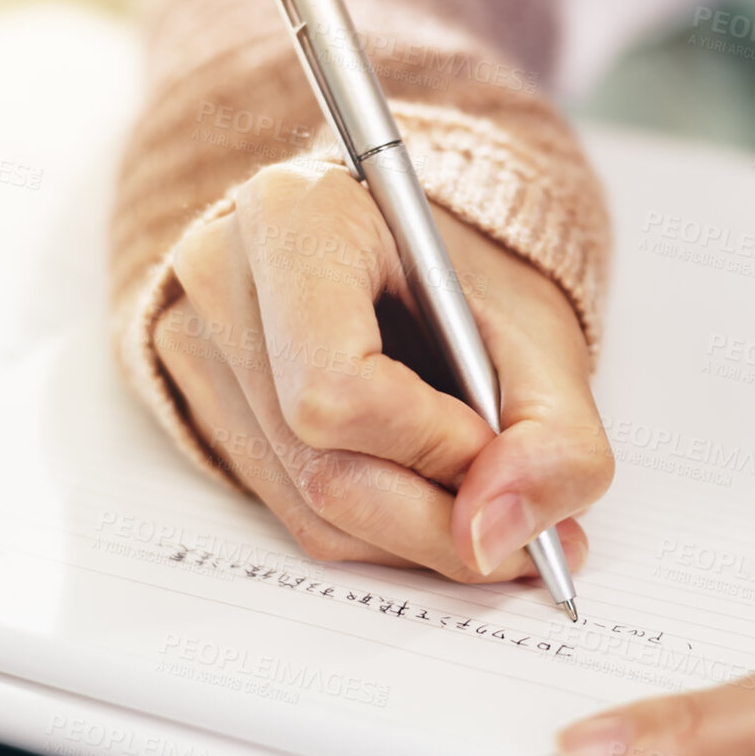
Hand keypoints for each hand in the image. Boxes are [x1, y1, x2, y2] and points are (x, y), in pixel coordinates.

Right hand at [154, 158, 610, 581]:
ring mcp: (198, 346)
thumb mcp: (543, 336)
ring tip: (490, 515)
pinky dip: (379, 530)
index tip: (497, 448)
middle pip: (322, 465)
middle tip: (527, 537)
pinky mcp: (203, 406)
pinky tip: (431, 500)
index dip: (431, 445)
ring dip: (417, 537)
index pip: (335, 385)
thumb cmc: (469, 274)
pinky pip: (293, 513)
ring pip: (310, 509)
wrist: (415, 252)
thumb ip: (556, 439)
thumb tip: (496, 537)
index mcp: (297, 218)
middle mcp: (224, 277)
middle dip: (440, 520)